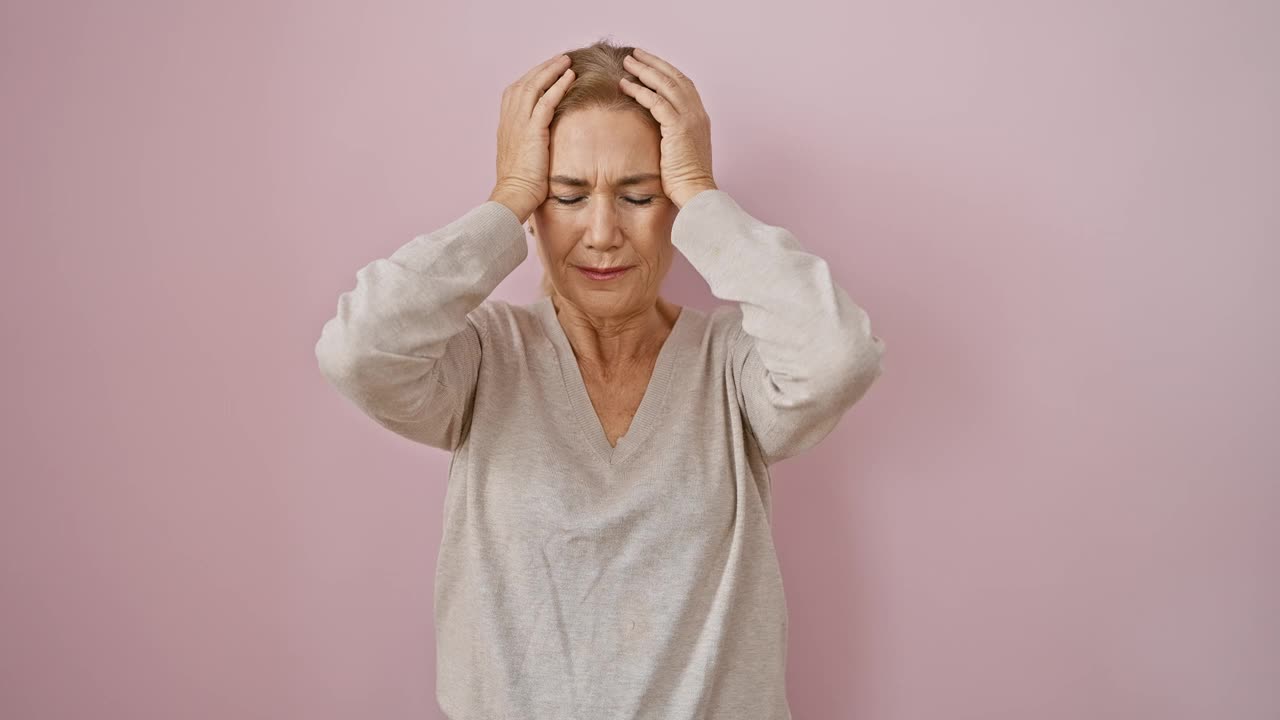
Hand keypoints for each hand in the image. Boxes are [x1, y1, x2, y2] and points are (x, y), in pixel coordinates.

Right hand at [490, 53, 575, 221]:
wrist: (513, 196)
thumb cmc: (520, 185)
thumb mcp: (521, 157)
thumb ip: (528, 142)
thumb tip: (542, 140)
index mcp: (506, 124)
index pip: (518, 91)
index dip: (533, 78)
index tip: (548, 71)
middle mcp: (509, 119)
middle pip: (526, 83)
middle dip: (544, 69)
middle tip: (560, 59)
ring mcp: (519, 123)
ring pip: (535, 86)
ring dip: (551, 70)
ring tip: (567, 61)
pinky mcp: (532, 131)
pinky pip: (546, 101)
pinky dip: (558, 85)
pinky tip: (570, 76)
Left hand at [619, 48, 717, 207]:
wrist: (697, 193)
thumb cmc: (685, 181)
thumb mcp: (680, 151)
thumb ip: (671, 135)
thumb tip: (654, 131)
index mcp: (699, 117)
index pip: (682, 85)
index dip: (665, 71)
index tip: (648, 64)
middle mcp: (697, 113)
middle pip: (675, 77)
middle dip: (654, 63)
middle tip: (635, 54)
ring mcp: (690, 118)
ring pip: (665, 84)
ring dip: (645, 70)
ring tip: (628, 61)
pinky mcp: (679, 127)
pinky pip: (656, 101)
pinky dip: (640, 90)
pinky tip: (625, 84)